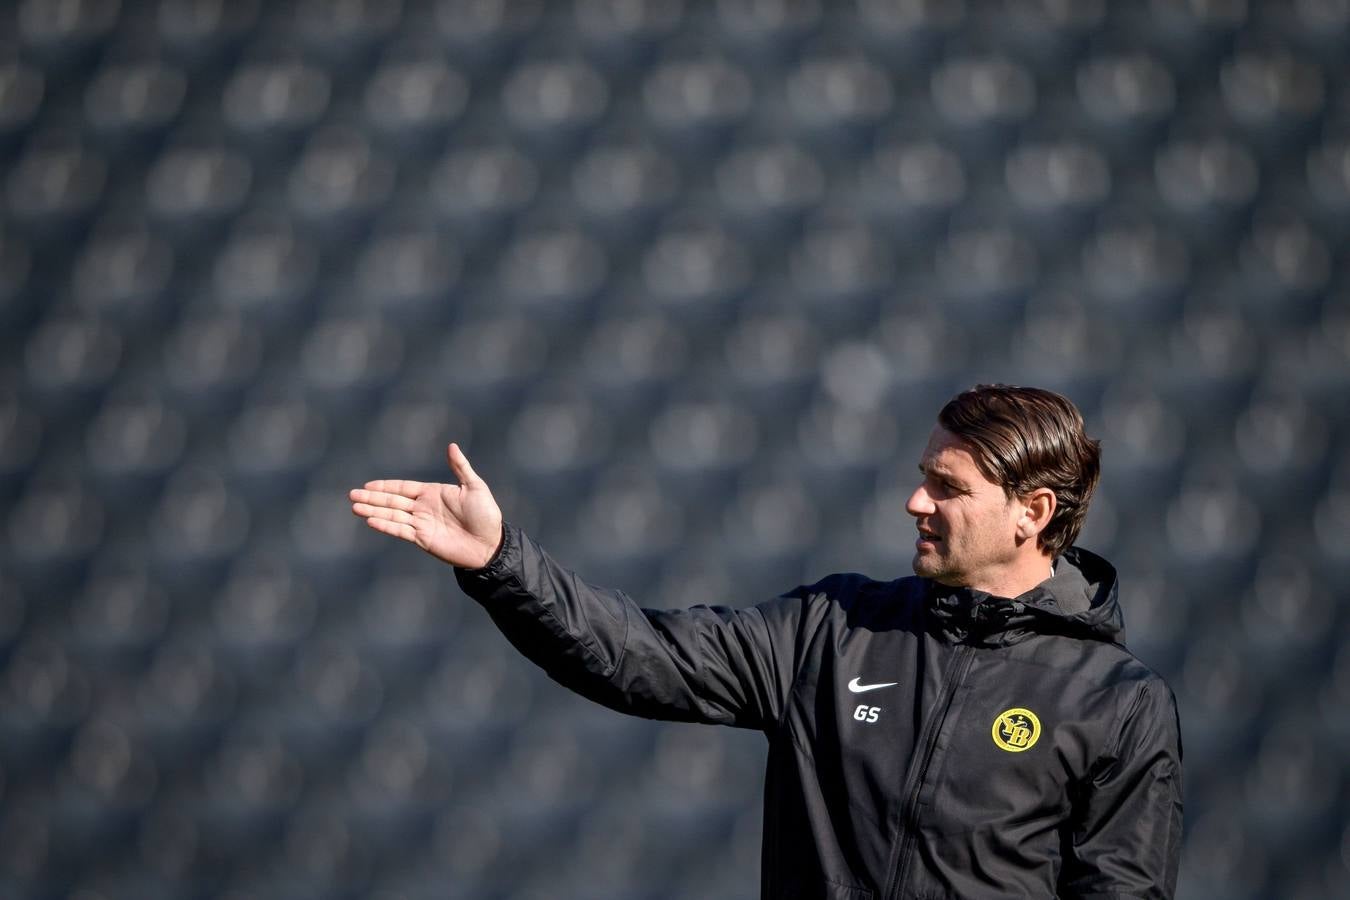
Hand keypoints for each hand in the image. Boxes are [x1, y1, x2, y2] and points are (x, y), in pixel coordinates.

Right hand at [350, 442, 503, 568]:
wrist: (490, 545)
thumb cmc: (486, 515)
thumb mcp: (475, 487)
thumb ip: (460, 467)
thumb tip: (451, 445)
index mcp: (432, 493)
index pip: (403, 487)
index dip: (385, 486)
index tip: (367, 485)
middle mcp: (423, 508)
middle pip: (393, 501)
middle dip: (372, 498)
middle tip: (351, 495)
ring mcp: (421, 524)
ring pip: (392, 515)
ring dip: (373, 511)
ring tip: (354, 507)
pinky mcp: (423, 539)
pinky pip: (400, 530)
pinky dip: (386, 525)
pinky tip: (371, 520)